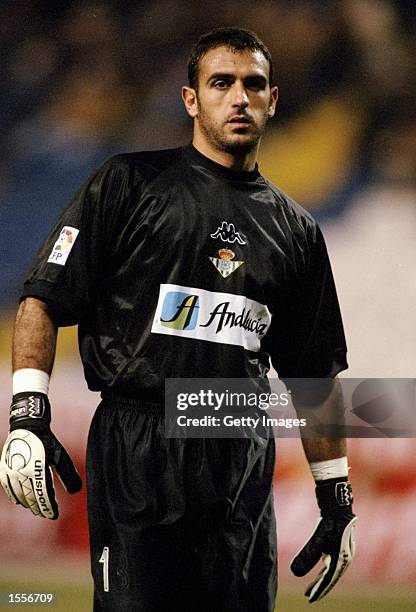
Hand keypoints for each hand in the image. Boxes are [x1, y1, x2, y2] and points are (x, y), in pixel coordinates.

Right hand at [0, 393, 81, 518]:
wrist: (27, 426)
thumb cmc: (46, 441)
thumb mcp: (59, 456)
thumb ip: (68, 474)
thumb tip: (77, 492)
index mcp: (38, 469)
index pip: (44, 495)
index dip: (49, 508)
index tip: (54, 515)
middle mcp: (23, 473)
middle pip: (32, 498)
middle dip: (40, 508)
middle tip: (47, 514)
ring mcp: (11, 473)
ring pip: (20, 496)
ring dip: (29, 504)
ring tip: (37, 509)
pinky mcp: (4, 471)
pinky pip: (10, 490)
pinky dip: (16, 497)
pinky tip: (22, 502)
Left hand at [290, 478, 356, 602]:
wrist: (338, 502)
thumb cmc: (330, 521)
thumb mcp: (317, 538)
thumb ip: (307, 556)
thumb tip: (294, 574)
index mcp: (343, 558)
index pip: (329, 579)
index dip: (319, 590)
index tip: (310, 599)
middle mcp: (345, 556)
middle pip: (331, 576)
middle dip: (320, 586)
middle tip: (308, 596)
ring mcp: (343, 548)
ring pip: (332, 568)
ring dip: (322, 577)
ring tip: (311, 586)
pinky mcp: (339, 541)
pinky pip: (331, 559)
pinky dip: (324, 566)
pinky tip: (318, 565)